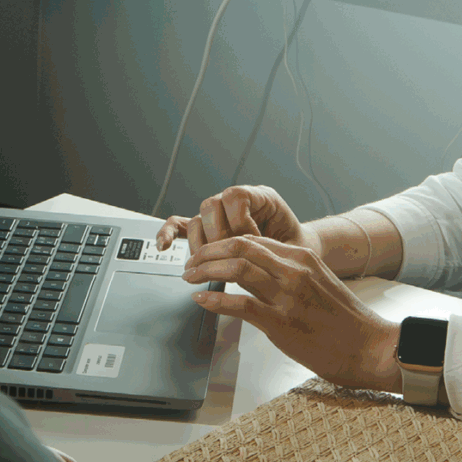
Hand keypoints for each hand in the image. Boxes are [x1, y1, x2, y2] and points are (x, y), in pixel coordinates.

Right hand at [157, 184, 310, 252]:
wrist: (297, 259)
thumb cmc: (296, 250)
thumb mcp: (291, 245)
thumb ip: (272, 244)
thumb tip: (252, 249)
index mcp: (260, 197)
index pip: (236, 197)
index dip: (242, 223)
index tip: (255, 244)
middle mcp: (234, 201)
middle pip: (210, 207)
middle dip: (219, 237)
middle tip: (230, 257)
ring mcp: (218, 216)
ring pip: (196, 220)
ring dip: (201, 244)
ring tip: (212, 264)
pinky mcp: (205, 231)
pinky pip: (180, 226)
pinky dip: (169, 234)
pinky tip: (163, 245)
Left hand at [183, 235, 403, 394]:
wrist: (370, 347)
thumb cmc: (345, 322)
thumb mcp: (319, 283)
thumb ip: (289, 274)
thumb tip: (255, 275)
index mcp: (303, 258)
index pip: (253, 240)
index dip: (223, 244)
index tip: (207, 253)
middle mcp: (294, 270)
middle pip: (240, 246)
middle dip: (208, 251)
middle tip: (191, 262)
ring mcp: (287, 295)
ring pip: (236, 268)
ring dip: (206, 270)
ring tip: (190, 277)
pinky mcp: (281, 322)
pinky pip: (239, 303)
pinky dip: (215, 299)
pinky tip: (202, 300)